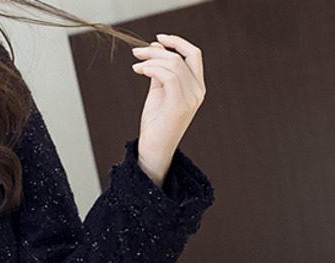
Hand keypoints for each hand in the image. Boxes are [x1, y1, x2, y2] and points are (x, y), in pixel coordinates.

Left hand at [130, 33, 205, 186]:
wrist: (153, 151)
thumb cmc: (155, 126)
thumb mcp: (158, 93)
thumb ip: (160, 73)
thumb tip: (155, 49)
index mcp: (196, 87)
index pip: (193, 55)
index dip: (177, 42)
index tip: (158, 39)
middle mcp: (198, 91)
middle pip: (180, 57)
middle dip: (156, 51)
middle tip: (136, 53)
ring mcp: (191, 98)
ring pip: (174, 64)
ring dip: (151, 60)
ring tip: (135, 64)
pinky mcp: (180, 105)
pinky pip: (169, 76)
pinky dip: (153, 69)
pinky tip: (140, 70)